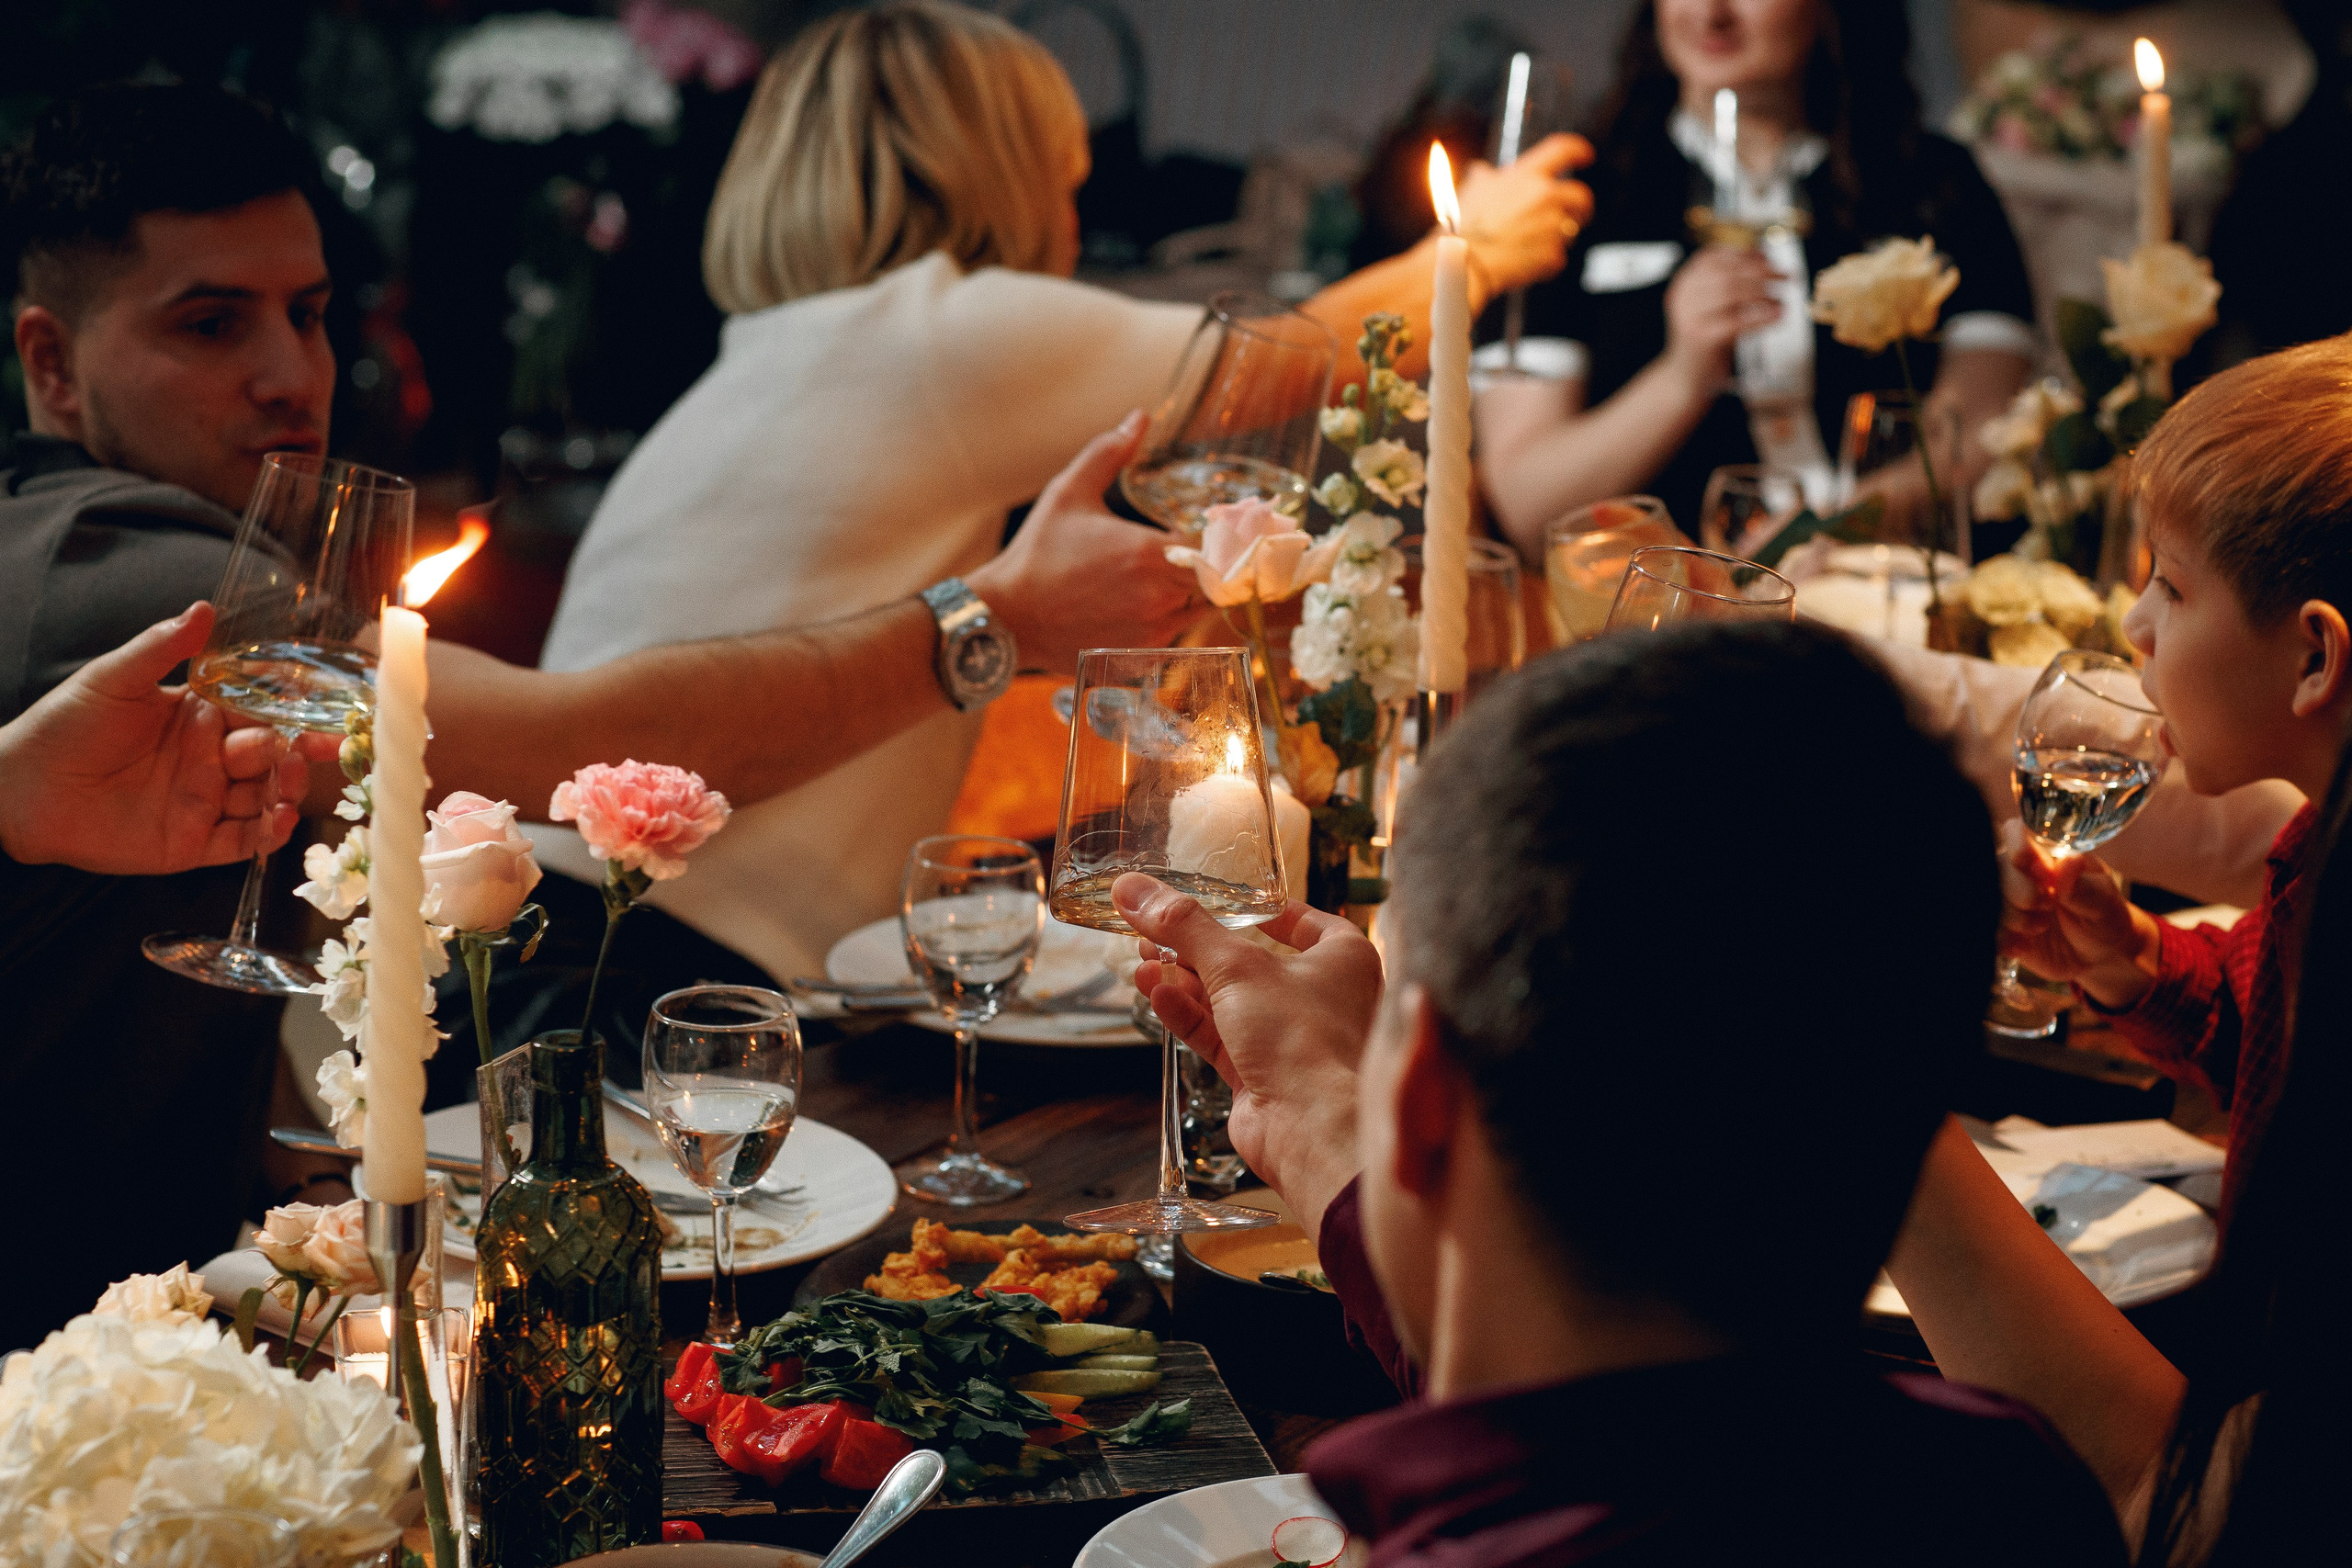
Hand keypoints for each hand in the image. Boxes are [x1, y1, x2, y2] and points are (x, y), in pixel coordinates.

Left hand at [0, 603, 330, 874]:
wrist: (20, 790)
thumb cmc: (64, 725)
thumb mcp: (115, 678)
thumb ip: (164, 648)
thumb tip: (206, 608)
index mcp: (201, 717)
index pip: (261, 711)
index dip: (296, 710)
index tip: (328, 707)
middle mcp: (211, 760)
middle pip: (273, 756)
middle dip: (298, 754)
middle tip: (308, 750)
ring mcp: (204, 802)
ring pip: (265, 799)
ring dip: (286, 792)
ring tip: (289, 785)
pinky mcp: (192, 843)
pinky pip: (242, 842)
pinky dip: (268, 835)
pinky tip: (280, 822)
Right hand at [968, 412, 1200, 673]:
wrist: (1007, 618)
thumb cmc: (1037, 554)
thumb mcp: (1068, 492)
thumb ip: (1108, 453)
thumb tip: (1139, 417)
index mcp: (1149, 552)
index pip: (1211, 544)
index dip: (1208, 536)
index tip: (1193, 531)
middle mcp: (1159, 595)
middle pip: (1211, 581)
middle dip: (1201, 567)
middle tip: (1179, 557)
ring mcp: (1152, 631)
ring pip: (1196, 612)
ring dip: (1186, 597)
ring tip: (1154, 583)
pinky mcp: (1140, 657)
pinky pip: (1174, 640)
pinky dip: (1166, 624)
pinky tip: (1137, 610)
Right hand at [1114, 873, 1382, 1239]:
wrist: (1313, 1130)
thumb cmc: (1303, 1038)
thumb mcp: (1236, 966)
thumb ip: (1182, 925)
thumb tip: (1132, 888)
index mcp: (1343, 959)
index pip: (1304, 921)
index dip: (1263, 909)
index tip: (1227, 899)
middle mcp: (1323, 998)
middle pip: (1253, 961)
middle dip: (1200, 947)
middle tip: (1157, 928)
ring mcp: (1291, 1040)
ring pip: (1230, 1001)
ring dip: (1185, 980)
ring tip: (1143, 958)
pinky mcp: (1261, 1075)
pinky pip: (1219, 1035)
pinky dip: (1187, 1015)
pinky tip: (1155, 993)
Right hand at [1456, 134, 1595, 299]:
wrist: (1463, 260)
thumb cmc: (1465, 225)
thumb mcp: (1472, 188)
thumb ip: (1485, 176)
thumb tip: (1483, 172)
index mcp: (1527, 175)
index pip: (1563, 150)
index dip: (1578, 150)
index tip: (1585, 155)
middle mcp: (1544, 196)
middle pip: (1581, 196)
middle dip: (1580, 207)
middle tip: (1572, 214)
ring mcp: (1551, 226)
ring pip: (1570, 230)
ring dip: (1557, 236)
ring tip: (1532, 244)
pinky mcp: (1552, 255)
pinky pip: (1557, 258)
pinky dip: (1545, 262)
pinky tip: (1525, 262)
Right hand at [1660, 245, 1783, 395]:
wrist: (1686, 377)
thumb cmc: (1706, 339)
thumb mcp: (1713, 306)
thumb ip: (1731, 284)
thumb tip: (1765, 261)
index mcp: (1684, 283)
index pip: (1713, 256)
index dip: (1744, 254)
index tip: (1769, 258)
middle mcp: (1683, 296)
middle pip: (1726, 272)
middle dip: (1761, 271)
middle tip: (1786, 276)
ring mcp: (1689, 317)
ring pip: (1730, 291)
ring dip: (1763, 292)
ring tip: (1782, 298)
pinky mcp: (1701, 338)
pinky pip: (1737, 321)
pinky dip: (1762, 316)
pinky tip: (1777, 315)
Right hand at [1996, 821, 2162, 1008]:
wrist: (2100, 957)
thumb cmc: (2104, 918)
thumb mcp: (2105, 902)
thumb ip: (2085, 886)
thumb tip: (2068, 862)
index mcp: (2045, 854)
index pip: (2015, 832)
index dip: (2016, 844)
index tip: (2031, 864)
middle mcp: (2020, 873)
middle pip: (1996, 867)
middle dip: (2019, 889)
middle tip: (2047, 904)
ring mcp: (2007, 901)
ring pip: (1988, 900)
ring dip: (2013, 917)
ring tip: (2041, 927)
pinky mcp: (2000, 929)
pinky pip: (1988, 930)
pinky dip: (2004, 939)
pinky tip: (2025, 944)